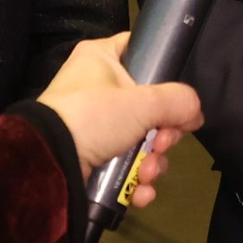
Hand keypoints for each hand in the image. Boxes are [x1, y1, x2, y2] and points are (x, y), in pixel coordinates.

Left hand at [37, 32, 202, 207]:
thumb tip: (196, 113)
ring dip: (152, 162)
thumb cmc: (94, 115)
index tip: (176, 100)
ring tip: (149, 173)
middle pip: (147, 105)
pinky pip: (122, 165)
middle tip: (164, 144)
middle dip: (162, 133)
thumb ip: (179, 101)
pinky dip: (135, 181)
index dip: (164, 74)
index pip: (140, 50)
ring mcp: (90, 125)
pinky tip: (140, 192)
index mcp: (100, 57)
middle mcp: (94, 87)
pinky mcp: (87, 157)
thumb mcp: (144, 103)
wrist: (46, 165)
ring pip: (138, 140)